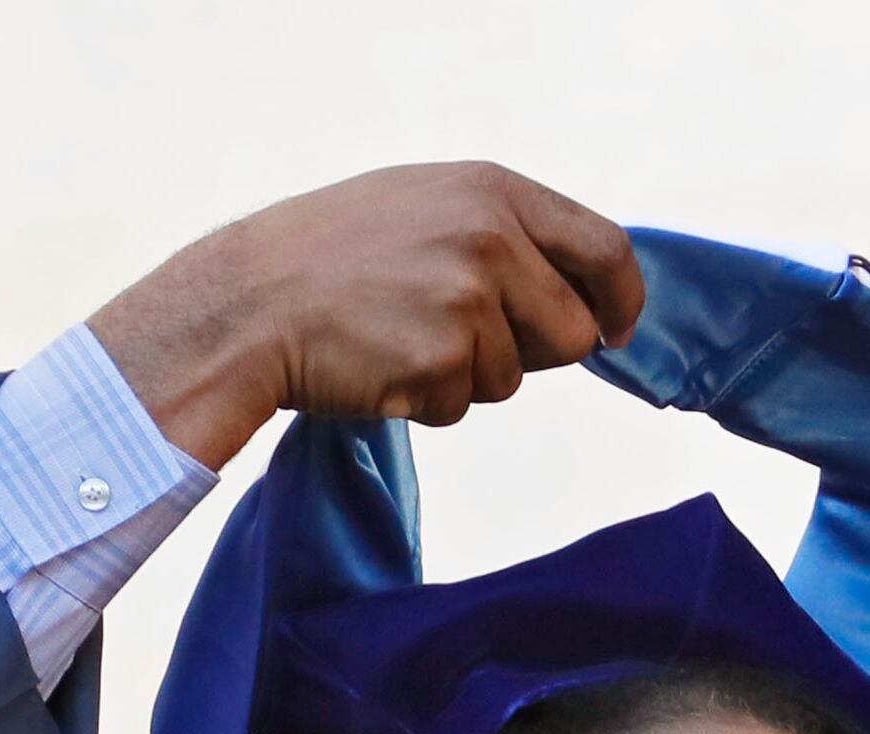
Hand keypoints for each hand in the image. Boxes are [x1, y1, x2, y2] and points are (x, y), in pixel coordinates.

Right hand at [89, 163, 645, 468]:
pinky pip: (464, 406)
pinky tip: (381, 364)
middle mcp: (491, 238)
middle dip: (533, 352)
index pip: (605, 249)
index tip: (615, 329)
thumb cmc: (332, 259)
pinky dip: (429, 401)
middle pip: (572, 332)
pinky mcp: (443, 359)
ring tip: (401, 338)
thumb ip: (503, 234)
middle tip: (462, 340)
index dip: (619, 301)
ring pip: (515, 377)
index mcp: (494, 191)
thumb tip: (574, 290)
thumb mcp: (425, 207)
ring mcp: (469, 299)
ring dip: (468, 377)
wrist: (249, 301)